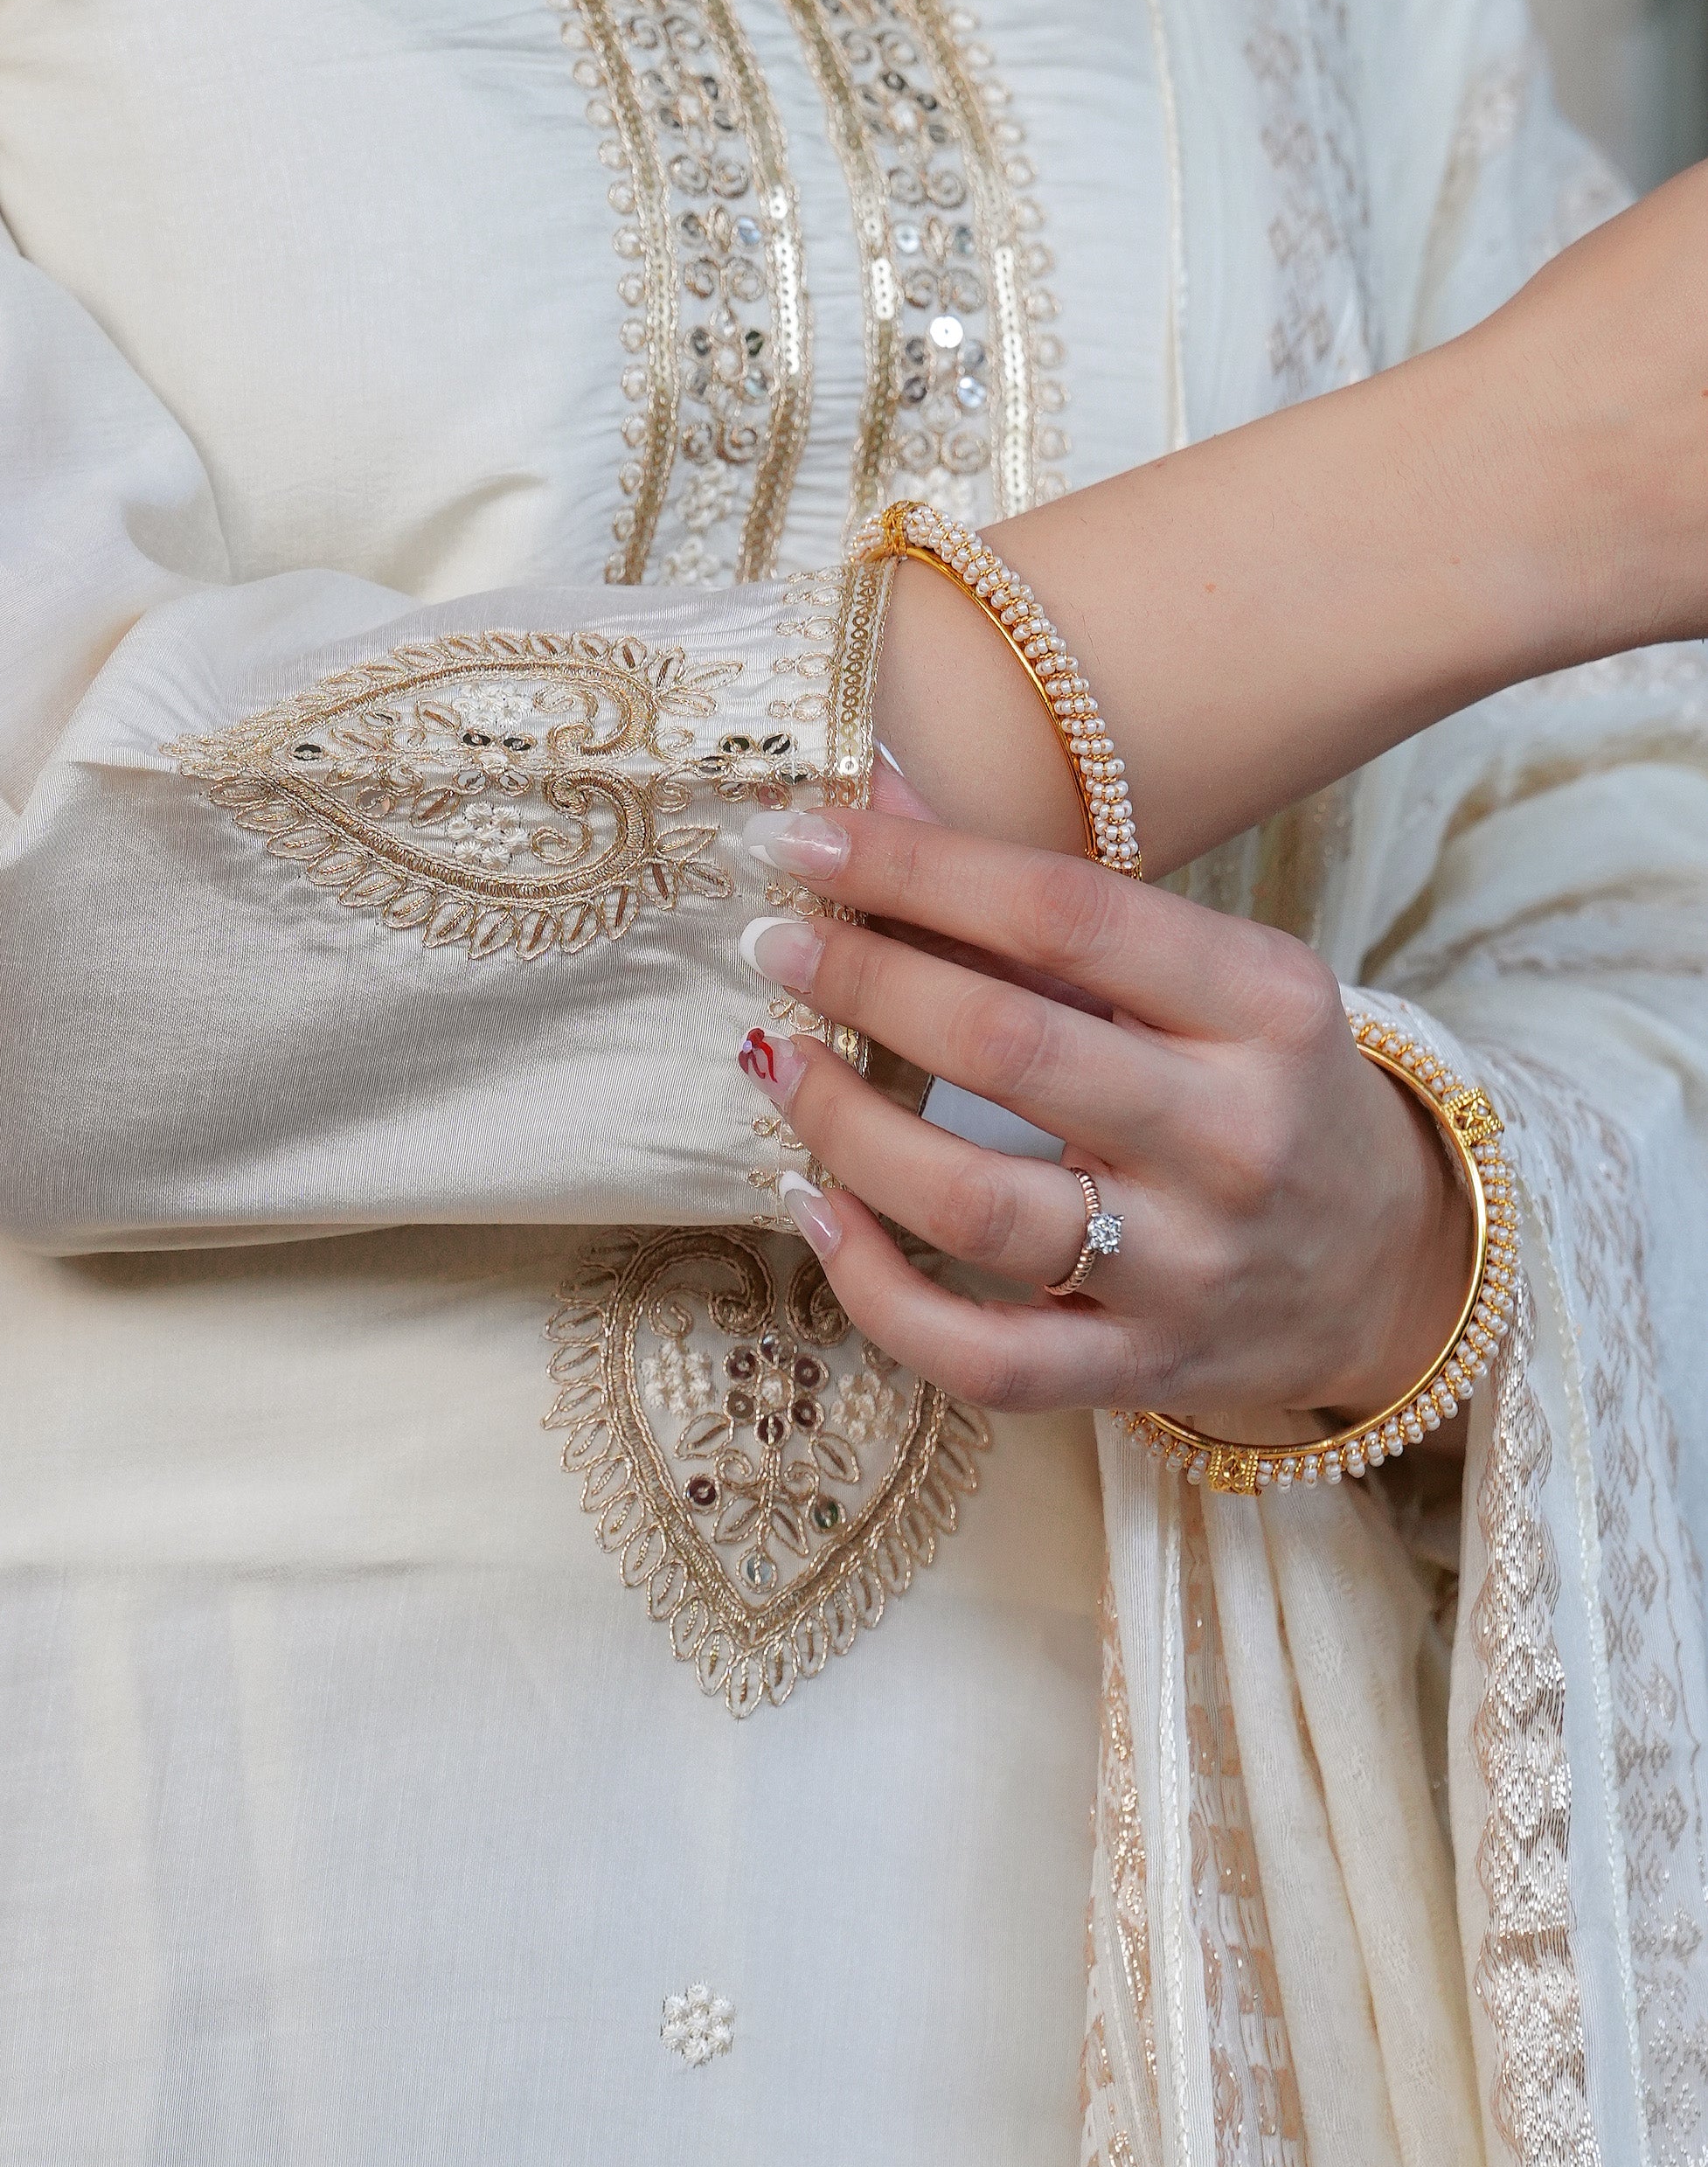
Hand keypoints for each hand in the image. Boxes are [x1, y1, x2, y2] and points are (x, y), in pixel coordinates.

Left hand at [733, 806, 1472, 1433]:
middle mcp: (1235, 1137)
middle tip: (776, 942)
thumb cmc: (1265, 1089)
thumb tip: (873, 795)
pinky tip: (812, 1208)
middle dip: (863, 979)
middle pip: (1006, 1046)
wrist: (1390, 1271)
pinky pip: (978, 1354)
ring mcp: (1188, 1268)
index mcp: (1266, 1005)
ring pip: (974, 1205)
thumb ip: (1044, 899)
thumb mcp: (1206, 977)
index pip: (1062, 911)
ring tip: (776, 1060)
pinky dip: (873, 1289)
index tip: (804, 837)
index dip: (915, 867)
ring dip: (845, 1125)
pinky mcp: (1140, 1371)